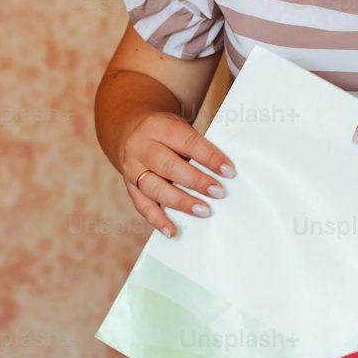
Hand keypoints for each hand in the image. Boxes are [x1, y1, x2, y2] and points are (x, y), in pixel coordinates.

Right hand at [120, 111, 234, 237]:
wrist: (129, 132)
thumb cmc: (164, 133)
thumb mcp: (178, 128)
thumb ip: (195, 146)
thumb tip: (222, 172)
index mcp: (158, 127)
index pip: (187, 142)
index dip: (209, 157)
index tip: (228, 171)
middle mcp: (141, 147)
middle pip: (168, 166)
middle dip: (196, 181)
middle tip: (218, 192)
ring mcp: (132, 168)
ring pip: (154, 188)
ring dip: (180, 202)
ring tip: (203, 211)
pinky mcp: (129, 187)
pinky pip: (142, 205)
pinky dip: (157, 220)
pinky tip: (172, 230)